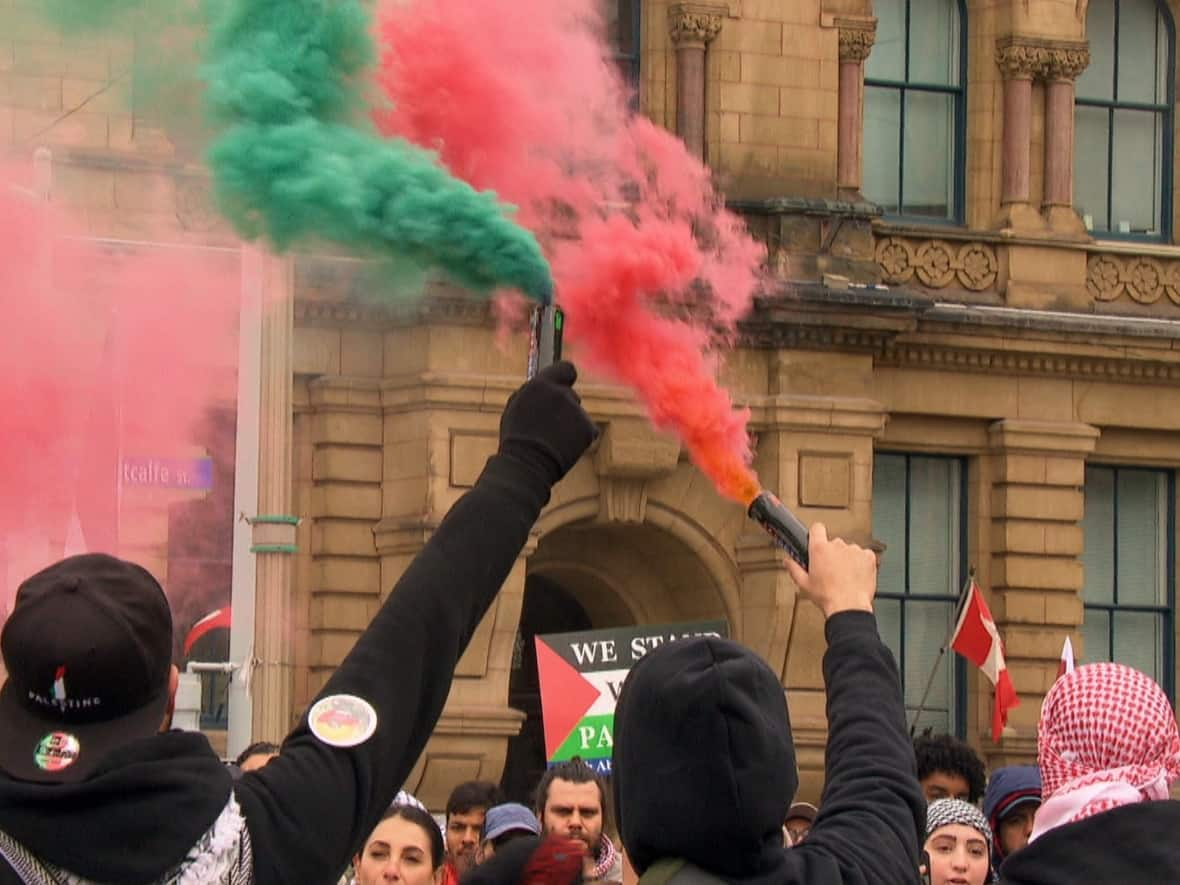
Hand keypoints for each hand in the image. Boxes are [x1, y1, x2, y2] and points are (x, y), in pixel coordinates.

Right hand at [499, 361, 598, 485]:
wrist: (527, 464)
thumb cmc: (517, 438)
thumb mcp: (517, 406)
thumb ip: (535, 391)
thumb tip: (545, 383)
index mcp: (541, 384)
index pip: (566, 368)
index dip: (565, 377)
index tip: (563, 384)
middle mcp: (562, 393)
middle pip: (570, 394)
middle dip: (564, 407)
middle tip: (549, 425)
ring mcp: (577, 411)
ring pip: (577, 413)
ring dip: (570, 422)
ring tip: (553, 439)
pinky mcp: (588, 428)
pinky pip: (587, 429)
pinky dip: (580, 437)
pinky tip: (564, 446)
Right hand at [783, 523, 876, 618]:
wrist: (849, 606)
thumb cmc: (827, 597)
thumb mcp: (804, 584)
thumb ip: (794, 569)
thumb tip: (788, 562)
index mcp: (820, 549)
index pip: (817, 528)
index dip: (816, 534)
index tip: (817, 540)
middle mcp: (837, 546)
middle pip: (834, 543)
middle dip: (833, 554)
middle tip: (831, 570)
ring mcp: (854, 550)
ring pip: (849, 550)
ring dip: (847, 559)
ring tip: (845, 576)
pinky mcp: (868, 557)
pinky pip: (864, 555)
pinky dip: (861, 563)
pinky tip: (856, 575)